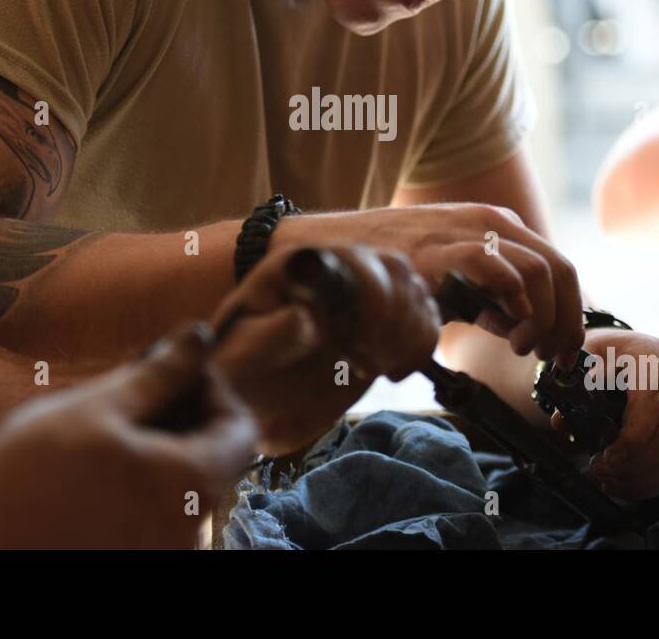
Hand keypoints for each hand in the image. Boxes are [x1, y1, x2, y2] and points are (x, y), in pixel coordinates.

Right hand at [0, 324, 256, 548]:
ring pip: (185, 486)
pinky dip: (144, 483)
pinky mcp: (138, 561)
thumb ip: (161, 373)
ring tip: (110, 428)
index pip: (241, 428)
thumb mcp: (97, 407)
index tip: (172, 370)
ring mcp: (167, 551)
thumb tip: (202, 336)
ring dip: (162, 448)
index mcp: (192, 485)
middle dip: (184, 415)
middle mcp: (192, 529)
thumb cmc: (28, 475)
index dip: (212, 389)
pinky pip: (160, 514)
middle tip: (135, 391)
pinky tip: (99, 469)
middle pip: (215, 458)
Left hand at [210, 245, 440, 454]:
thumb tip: (306, 315)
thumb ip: (270, 336)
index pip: (353, 260)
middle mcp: (332, 270)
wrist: (248, 399)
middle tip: (369, 362)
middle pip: (393, 270)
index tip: (360, 348)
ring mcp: (359, 292)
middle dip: (395, 320)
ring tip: (379, 367)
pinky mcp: (380, 317)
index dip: (372, 298)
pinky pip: (422, 312)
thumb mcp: (241, 360)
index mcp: (296, 270)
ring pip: (413, 288)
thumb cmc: (235, 377)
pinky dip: (421, 342)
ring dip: (410, 333)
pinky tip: (394, 369)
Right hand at [271, 205, 583, 366]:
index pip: (559, 266)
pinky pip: (494, 266)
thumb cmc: (387, 269)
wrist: (327, 250)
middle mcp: (486, 222)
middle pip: (560, 269)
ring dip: (542, 318)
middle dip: (564, 321)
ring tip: (520, 347)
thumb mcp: (449, 276)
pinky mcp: (436, 251)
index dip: (571, 314)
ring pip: (538, 270)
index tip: (563, 352)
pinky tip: (503, 329)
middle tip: (548, 357)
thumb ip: (486, 295)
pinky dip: (513, 299)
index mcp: (495, 226)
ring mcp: (462, 233)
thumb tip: (518, 326)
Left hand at [570, 328, 658, 500]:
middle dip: (633, 465)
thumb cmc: (599, 355)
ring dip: (643, 478)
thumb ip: (571, 386)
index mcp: (654, 353)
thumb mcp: (581, 359)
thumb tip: (561, 422)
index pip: (650, 405)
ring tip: (609, 481)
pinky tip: (625, 485)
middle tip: (599, 471)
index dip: (630, 439)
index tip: (604, 458)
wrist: (622, 351)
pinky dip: (654, 482)